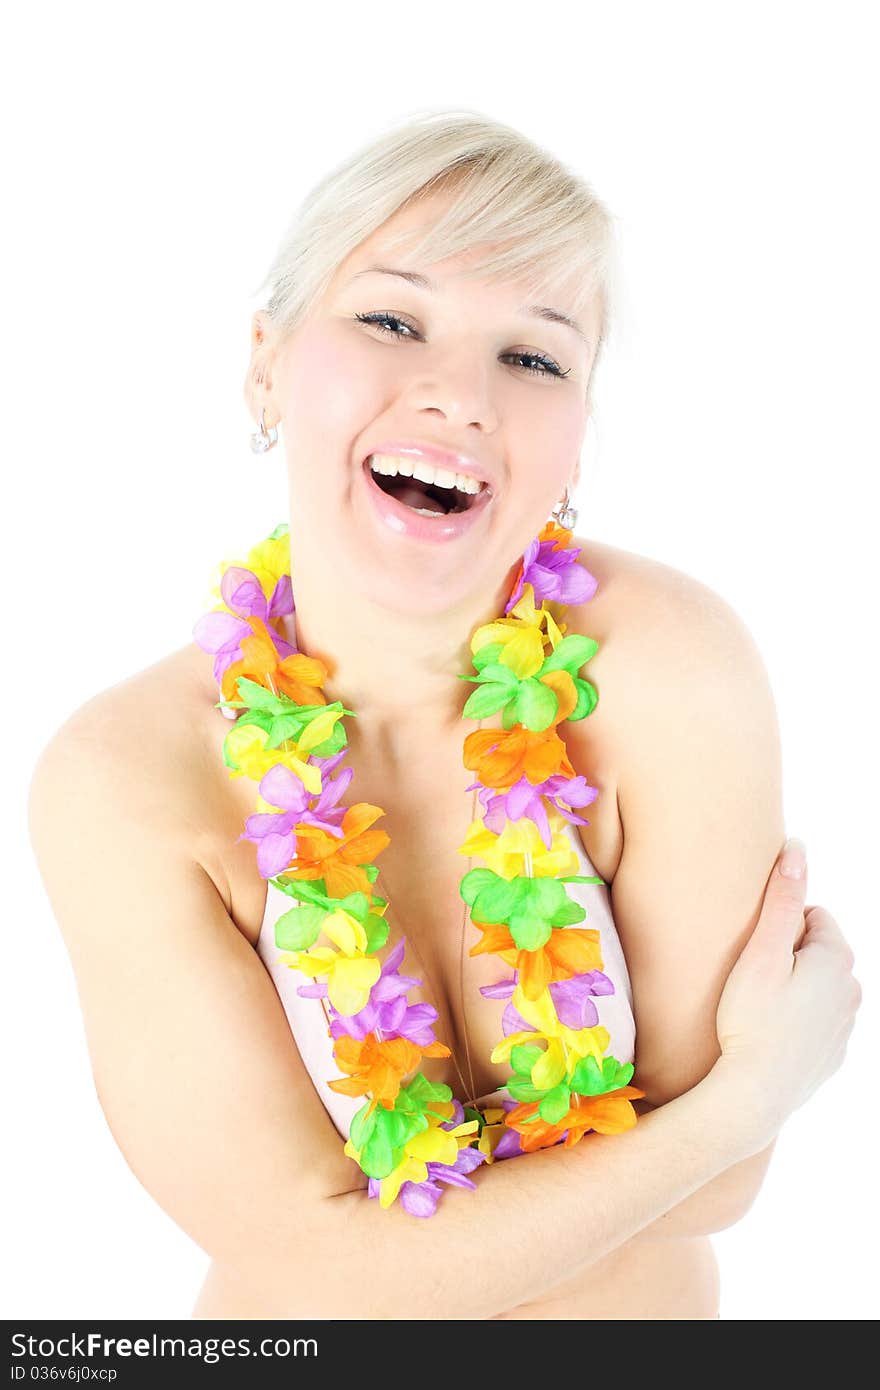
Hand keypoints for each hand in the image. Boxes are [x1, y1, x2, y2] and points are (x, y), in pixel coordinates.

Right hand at [711, 838, 861, 1149]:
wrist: (753, 1095)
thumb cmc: (750, 1020)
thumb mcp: (761, 952)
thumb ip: (782, 898)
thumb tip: (797, 848)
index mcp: (838, 960)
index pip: (813, 916)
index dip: (778, 927)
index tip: (753, 948)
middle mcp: (852, 992)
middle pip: (817, 952)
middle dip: (788, 955)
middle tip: (751, 976)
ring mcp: (845, 1027)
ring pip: (817, 987)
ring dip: (793, 987)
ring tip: (757, 1005)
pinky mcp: (832, 1055)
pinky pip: (815, 1022)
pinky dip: (796, 1020)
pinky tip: (768, 1032)